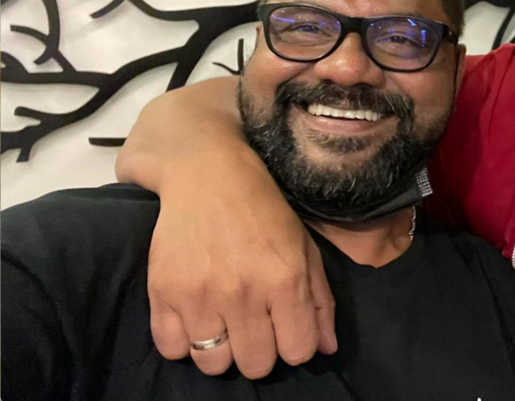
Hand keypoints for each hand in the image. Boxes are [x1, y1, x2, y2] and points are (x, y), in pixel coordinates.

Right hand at [146, 164, 336, 377]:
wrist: (207, 174)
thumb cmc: (264, 211)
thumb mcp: (304, 248)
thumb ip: (320, 301)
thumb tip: (326, 349)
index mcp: (285, 280)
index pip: (297, 352)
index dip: (294, 345)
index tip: (284, 329)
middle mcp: (243, 292)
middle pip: (255, 365)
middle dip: (259, 351)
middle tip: (252, 325)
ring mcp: (200, 295)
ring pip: (213, 365)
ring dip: (220, 350)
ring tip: (222, 321)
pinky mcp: (162, 292)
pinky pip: (172, 349)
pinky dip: (183, 342)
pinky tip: (195, 316)